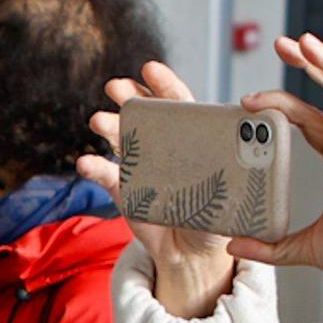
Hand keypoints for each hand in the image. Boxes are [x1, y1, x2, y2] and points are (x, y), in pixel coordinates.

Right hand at [78, 61, 236, 319]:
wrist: (191, 252)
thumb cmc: (213, 218)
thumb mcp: (226, 199)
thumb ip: (226, 183)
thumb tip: (236, 171)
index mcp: (189, 139)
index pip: (178, 105)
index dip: (164, 86)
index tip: (150, 69)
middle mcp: (161, 145)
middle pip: (144, 113)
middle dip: (129, 96)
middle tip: (116, 87)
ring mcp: (138, 164)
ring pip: (120, 137)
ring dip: (109, 126)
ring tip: (99, 121)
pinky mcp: (122, 189)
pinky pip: (106, 174)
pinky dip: (95, 167)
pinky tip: (86, 163)